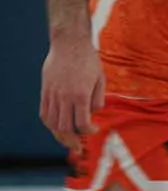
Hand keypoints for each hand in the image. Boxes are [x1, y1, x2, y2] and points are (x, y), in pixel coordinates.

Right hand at [39, 35, 105, 152]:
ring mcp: (52, 95)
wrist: (69, 44)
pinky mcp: (44, 92)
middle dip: (72, 140)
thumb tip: (94, 113)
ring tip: (67, 141)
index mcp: (80, 95)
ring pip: (52, 123)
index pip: (81, 123)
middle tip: (78, 147)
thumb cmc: (88, 60)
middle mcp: (63, 97)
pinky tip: (56, 128)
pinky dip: (50, 124)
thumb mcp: (101, 78)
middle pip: (64, 128)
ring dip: (59, 135)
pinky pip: (44, 113)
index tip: (94, 129)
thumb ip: (98, 99)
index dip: (88, 131)